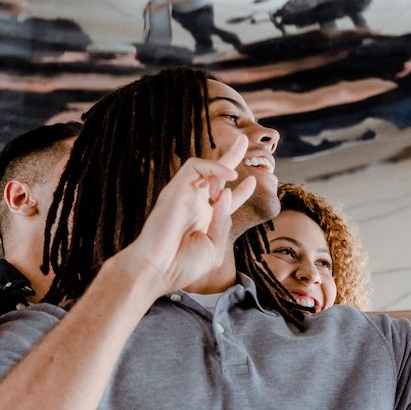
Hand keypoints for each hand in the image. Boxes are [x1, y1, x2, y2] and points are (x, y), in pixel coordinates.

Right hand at [122, 135, 255, 292]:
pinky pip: (195, 166)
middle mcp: (195, 204)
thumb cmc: (183, 265)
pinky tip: (230, 175)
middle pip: (215, 174)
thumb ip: (224, 221)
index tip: (252, 182)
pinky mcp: (175, 188)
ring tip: (232, 177)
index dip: (241, 191)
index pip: (225, 199)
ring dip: (223, 168)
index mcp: (205, 220)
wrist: (158, 269)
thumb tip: (227, 192)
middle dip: (231, 157)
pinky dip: (215, 167)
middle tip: (244, 140)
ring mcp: (184, 195)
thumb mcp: (214, 247)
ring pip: (205, 167)